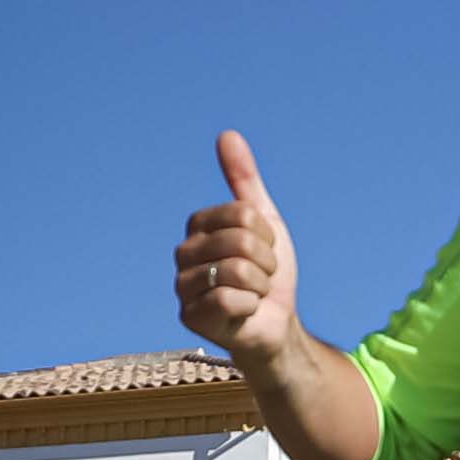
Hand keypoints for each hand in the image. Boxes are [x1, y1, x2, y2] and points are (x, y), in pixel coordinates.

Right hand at [176, 130, 297, 375]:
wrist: (276, 325)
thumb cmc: (268, 275)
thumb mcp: (265, 222)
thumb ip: (244, 180)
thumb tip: (227, 135)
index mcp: (199, 227)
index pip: (242, 213)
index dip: (266, 234)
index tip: (265, 251)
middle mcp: (184, 253)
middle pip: (240, 242)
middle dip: (266, 263)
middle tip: (262, 277)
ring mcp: (183, 286)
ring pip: (236, 271)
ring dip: (259, 286)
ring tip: (253, 294)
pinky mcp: (189, 316)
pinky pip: (228, 300)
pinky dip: (249, 307)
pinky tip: (244, 313)